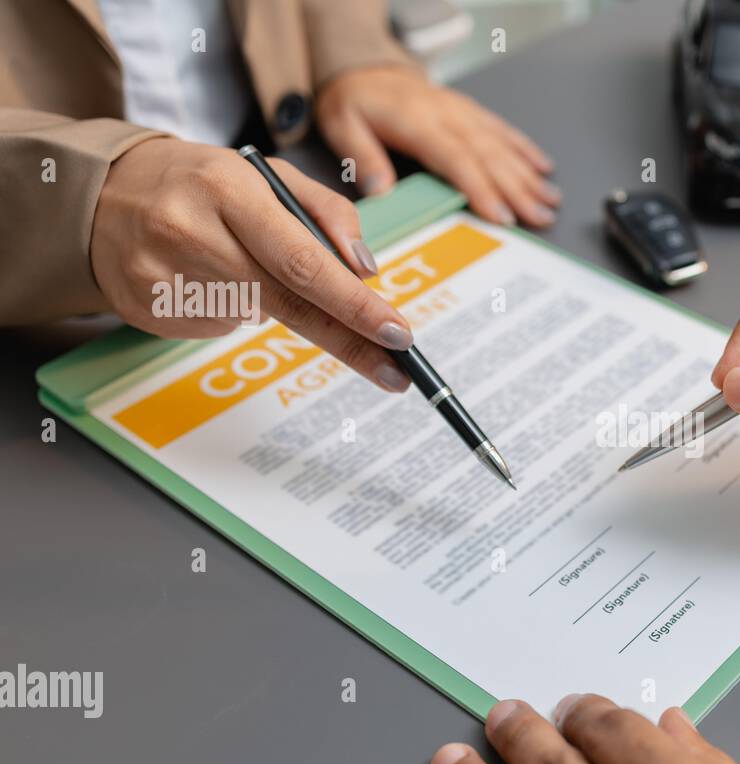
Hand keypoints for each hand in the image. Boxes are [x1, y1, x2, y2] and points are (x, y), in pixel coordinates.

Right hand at [90, 138, 414, 391]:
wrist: (100, 194)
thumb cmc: (202, 183)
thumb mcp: (266, 174)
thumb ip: (326, 212)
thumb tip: (366, 270)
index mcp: (229, 190)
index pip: (306, 261)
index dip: (356, 304)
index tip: (398, 333)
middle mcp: (193, 233)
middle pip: (291, 304)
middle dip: (350, 341)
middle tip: (395, 372)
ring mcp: (165, 277)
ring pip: (257, 317)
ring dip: (271, 305)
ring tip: (235, 263)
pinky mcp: (149, 310)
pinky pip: (222, 326)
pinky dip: (233, 309)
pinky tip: (205, 277)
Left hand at [316, 65, 559, 227]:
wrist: (363, 69)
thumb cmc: (354, 102)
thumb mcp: (342, 127)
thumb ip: (364, 159)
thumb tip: (382, 191)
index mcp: (417, 122)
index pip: (455, 159)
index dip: (481, 188)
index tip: (501, 215)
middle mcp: (446, 115)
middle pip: (488, 155)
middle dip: (518, 189)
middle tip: (540, 217)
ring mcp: (462, 112)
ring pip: (501, 144)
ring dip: (529, 173)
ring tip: (551, 200)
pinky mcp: (469, 112)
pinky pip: (502, 130)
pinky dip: (525, 149)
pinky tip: (543, 167)